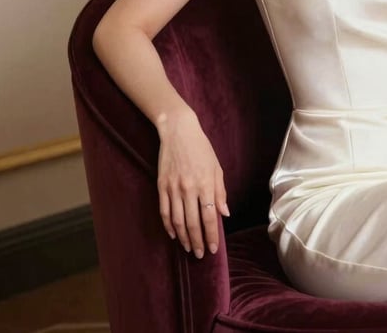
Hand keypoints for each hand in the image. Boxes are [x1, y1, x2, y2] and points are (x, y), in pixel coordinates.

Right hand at [156, 107, 229, 256]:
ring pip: (177, 220)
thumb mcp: (216, 168)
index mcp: (205, 184)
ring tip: (188, 248)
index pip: (209, 217)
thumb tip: (224, 213)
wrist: (179, 132)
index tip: (213, 248)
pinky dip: (169, 226)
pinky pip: (164, 211)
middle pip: (193, 222)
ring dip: (183, 237)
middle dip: (197, 241)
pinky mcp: (161, 186)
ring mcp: (173, 188)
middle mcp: (189, 188)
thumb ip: (220, 192)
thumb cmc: (201, 149)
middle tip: (200, 254)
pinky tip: (174, 234)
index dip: (211, 234)